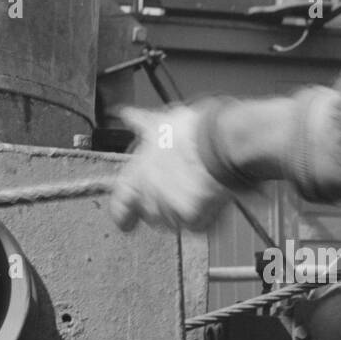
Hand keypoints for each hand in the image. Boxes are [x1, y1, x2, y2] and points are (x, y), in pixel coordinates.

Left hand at [108, 105, 230, 231]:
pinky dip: (203, 216)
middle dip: (161, 205)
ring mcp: (170, 209)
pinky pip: (195, 225)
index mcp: (137, 176)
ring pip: (172, 221)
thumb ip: (141, 124)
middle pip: (150, 214)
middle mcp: (148, 196)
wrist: (220, 143)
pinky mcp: (192, 218)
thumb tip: (127, 114)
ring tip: (197, 189)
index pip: (119, 208)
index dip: (123, 215)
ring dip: (181, 211)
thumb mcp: (162, 122)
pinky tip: (209, 197)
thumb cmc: (192, 131)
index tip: (128, 220)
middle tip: (178, 189)